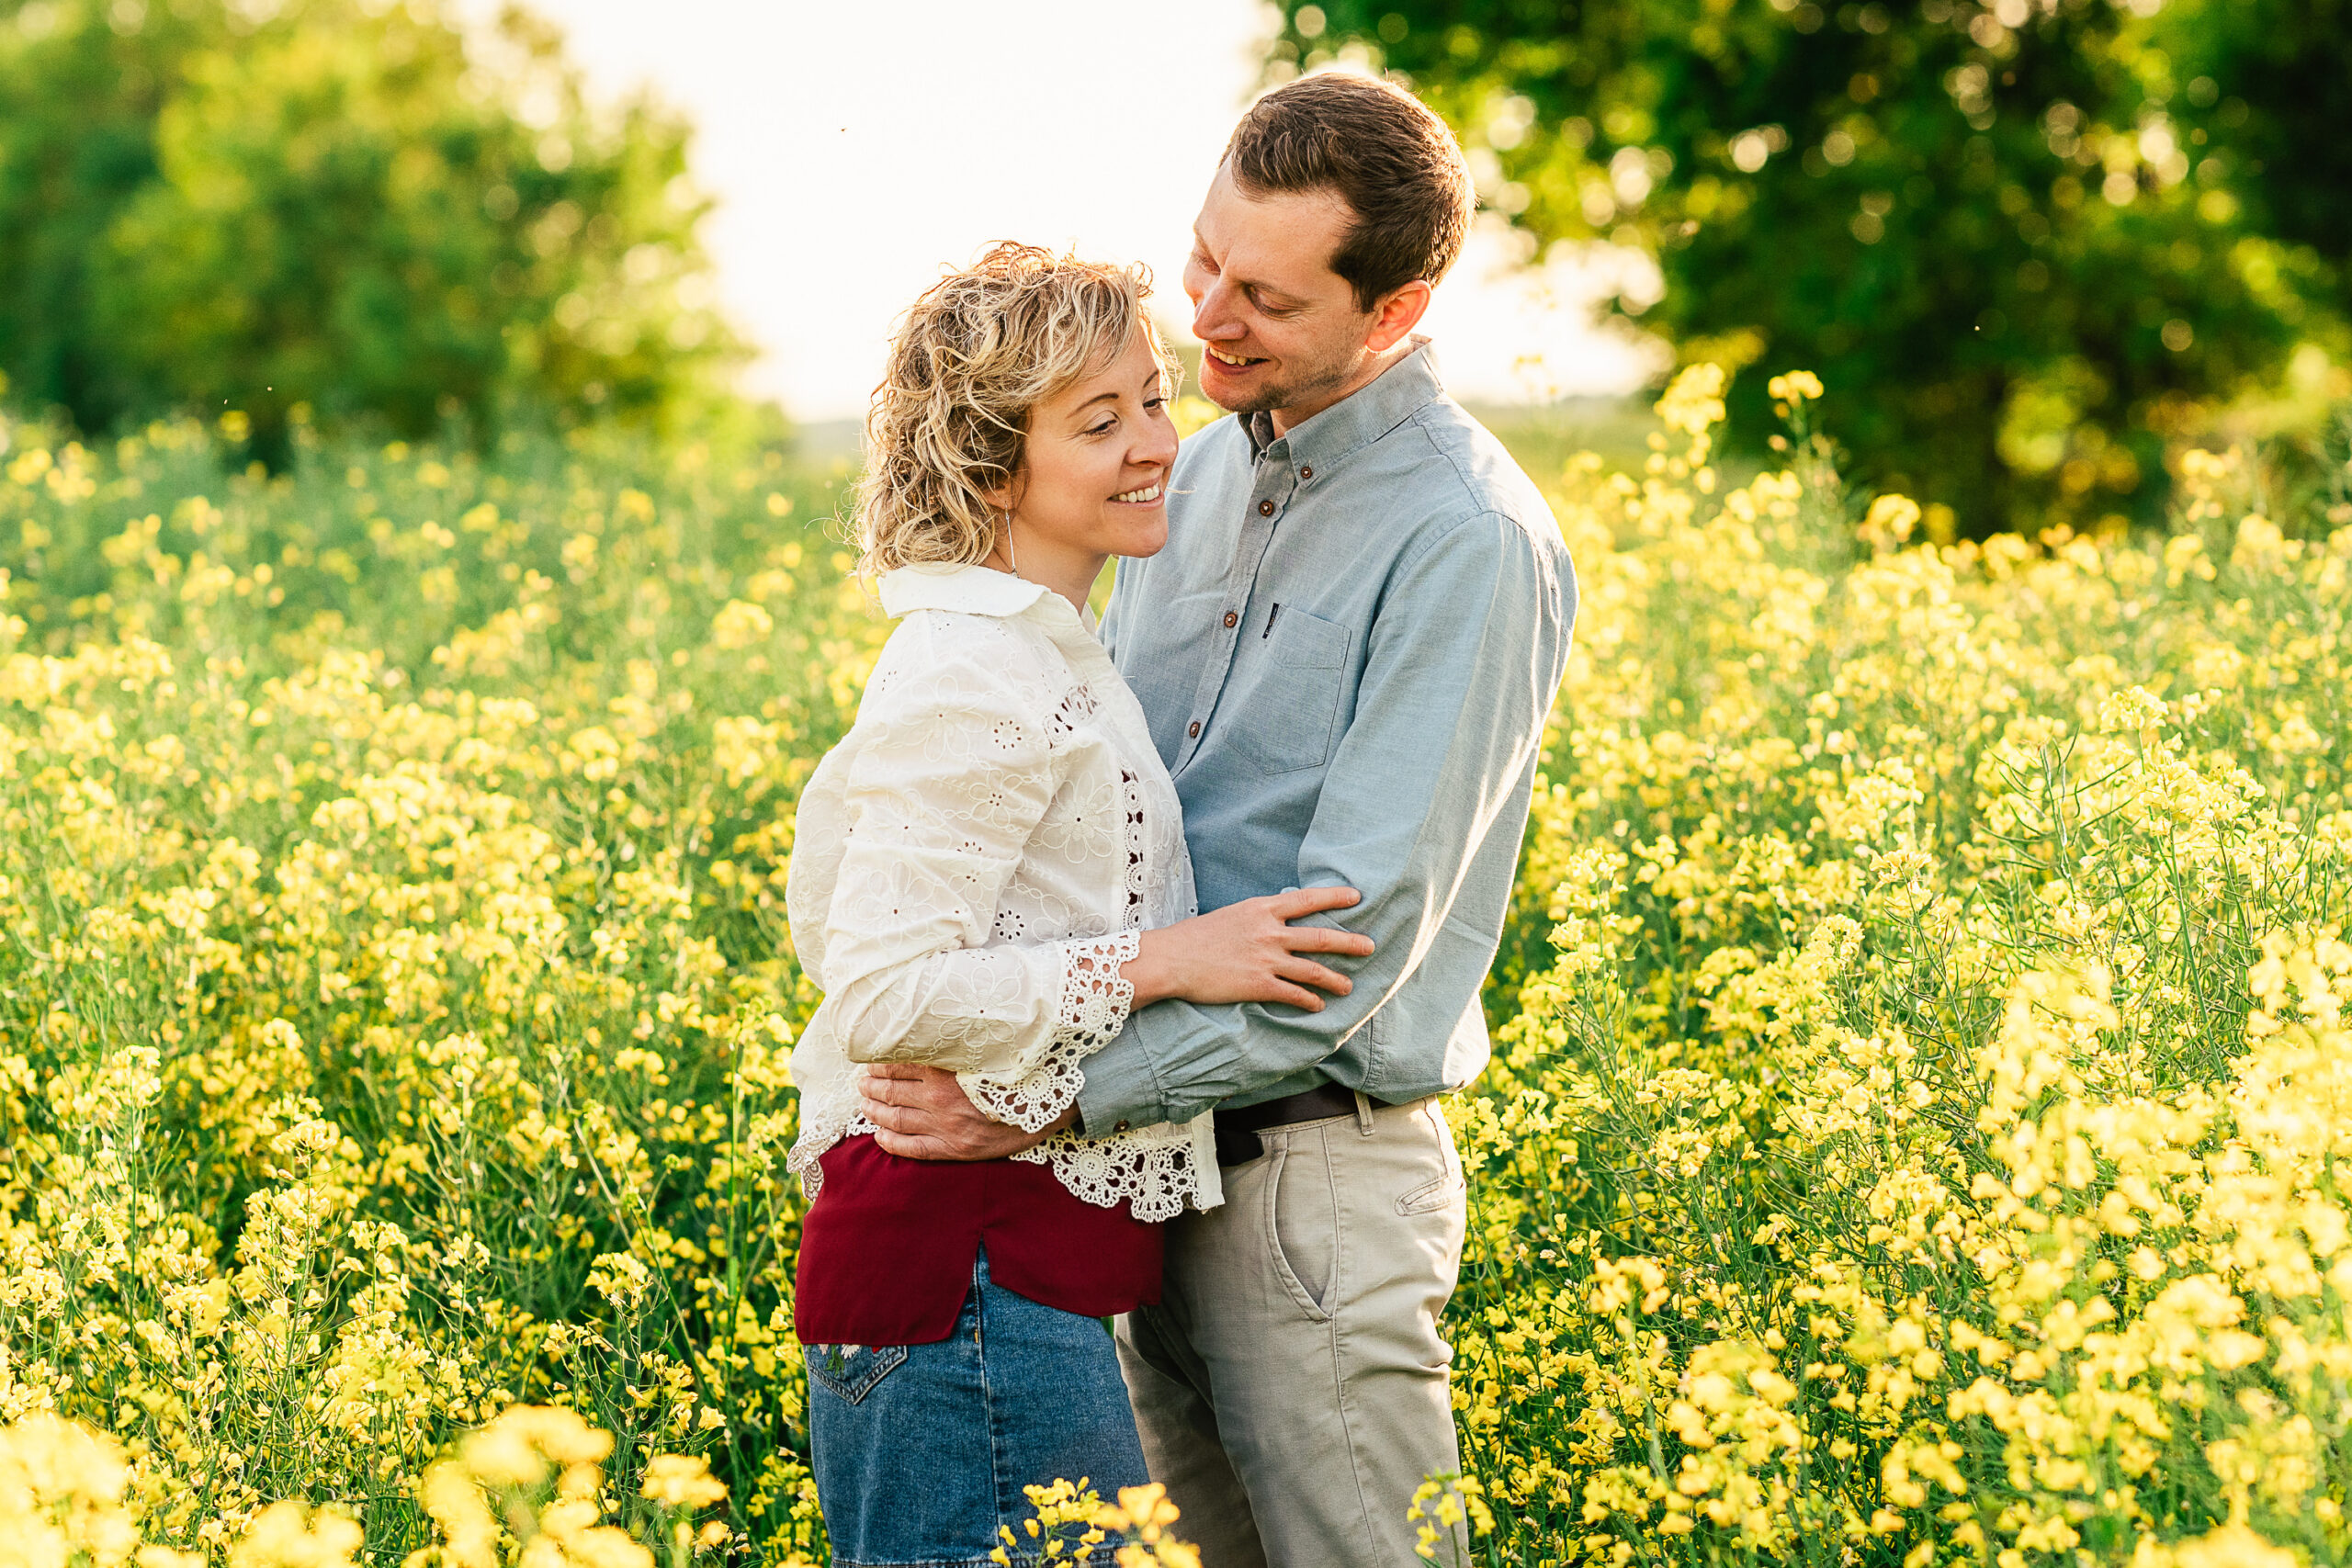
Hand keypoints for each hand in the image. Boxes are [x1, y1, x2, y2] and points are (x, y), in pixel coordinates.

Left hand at [859, 1063, 1074, 1160]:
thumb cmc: (1018, 1070)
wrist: (1050, 1104)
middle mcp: (941, 1099)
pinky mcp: (955, 1149)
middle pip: (891, 1092)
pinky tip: (879, 1135)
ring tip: (864, 1103)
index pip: (899, 1065)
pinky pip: (913, 1149)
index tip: (869, 1061)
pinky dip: (890, 1142)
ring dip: (873, 1111)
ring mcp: (946, 1127)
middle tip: (861, 1082)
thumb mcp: (986, 1049)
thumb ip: (955, 1043)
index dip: (879, 1064)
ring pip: (895, 1119)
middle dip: (870, 1087)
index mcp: (946, 1071)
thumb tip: (929, 1027)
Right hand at [1124, 885, 1375, 1010]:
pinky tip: (1318, 1006)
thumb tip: (1277, 921)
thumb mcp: (1231, 915)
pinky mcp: (1258, 985)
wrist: (1172, 959)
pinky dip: (1309, 1001)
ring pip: (1313, 970)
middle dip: (1350, 943)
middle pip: (1320, 937)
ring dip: (1335, 980)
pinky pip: (1294, 994)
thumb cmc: (1196, 936)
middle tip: (1370, 946)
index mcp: (1262, 909)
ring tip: (1348, 987)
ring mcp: (1266, 959)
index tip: (1356, 898)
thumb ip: (1258, 918)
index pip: (1307, 900)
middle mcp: (1269, 932)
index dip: (1335, 898)